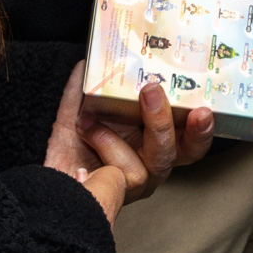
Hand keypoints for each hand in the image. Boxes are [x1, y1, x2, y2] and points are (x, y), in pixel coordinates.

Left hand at [43, 61, 212, 225]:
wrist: (49, 173)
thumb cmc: (79, 137)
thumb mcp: (87, 102)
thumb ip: (93, 81)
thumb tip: (92, 56)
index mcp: (159, 140)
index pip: (192, 140)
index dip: (203, 129)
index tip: (204, 109)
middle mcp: (153, 164)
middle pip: (176, 153)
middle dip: (163, 122)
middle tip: (152, 91)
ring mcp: (135, 185)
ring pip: (142, 169)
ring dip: (109, 137)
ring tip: (87, 121)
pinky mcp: (113, 197)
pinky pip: (112, 177)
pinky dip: (94, 145)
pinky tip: (82, 132)